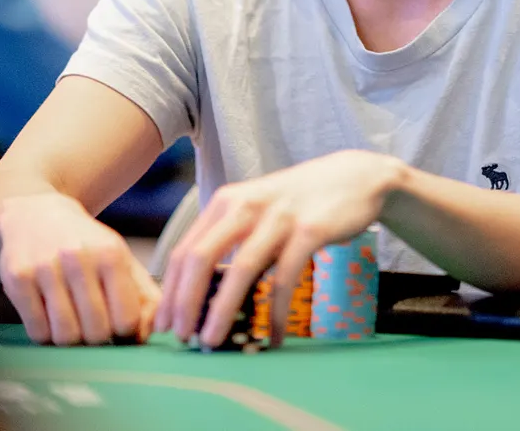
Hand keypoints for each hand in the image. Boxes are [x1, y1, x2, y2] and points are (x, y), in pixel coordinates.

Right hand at [0, 191, 160, 344]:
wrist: (37, 215)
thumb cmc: (87, 246)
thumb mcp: (122, 260)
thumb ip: (145, 296)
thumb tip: (148, 335)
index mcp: (110, 254)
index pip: (125, 319)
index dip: (124, 332)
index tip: (116, 326)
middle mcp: (77, 258)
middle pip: (96, 332)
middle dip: (97, 338)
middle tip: (92, 327)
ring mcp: (45, 267)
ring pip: (65, 335)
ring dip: (70, 339)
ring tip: (72, 323)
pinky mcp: (17, 278)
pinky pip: (36, 331)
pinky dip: (45, 334)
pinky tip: (49, 317)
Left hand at [156, 150, 403, 346]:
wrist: (355, 177)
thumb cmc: (299, 202)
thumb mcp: (256, 209)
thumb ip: (229, 239)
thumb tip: (200, 292)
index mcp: (226, 201)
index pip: (186, 250)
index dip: (171, 290)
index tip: (164, 323)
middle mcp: (246, 205)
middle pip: (202, 258)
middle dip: (185, 303)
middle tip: (180, 338)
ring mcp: (278, 217)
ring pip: (240, 270)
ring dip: (222, 311)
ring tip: (212, 342)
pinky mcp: (310, 230)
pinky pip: (285, 279)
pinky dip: (276, 314)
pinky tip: (274, 338)